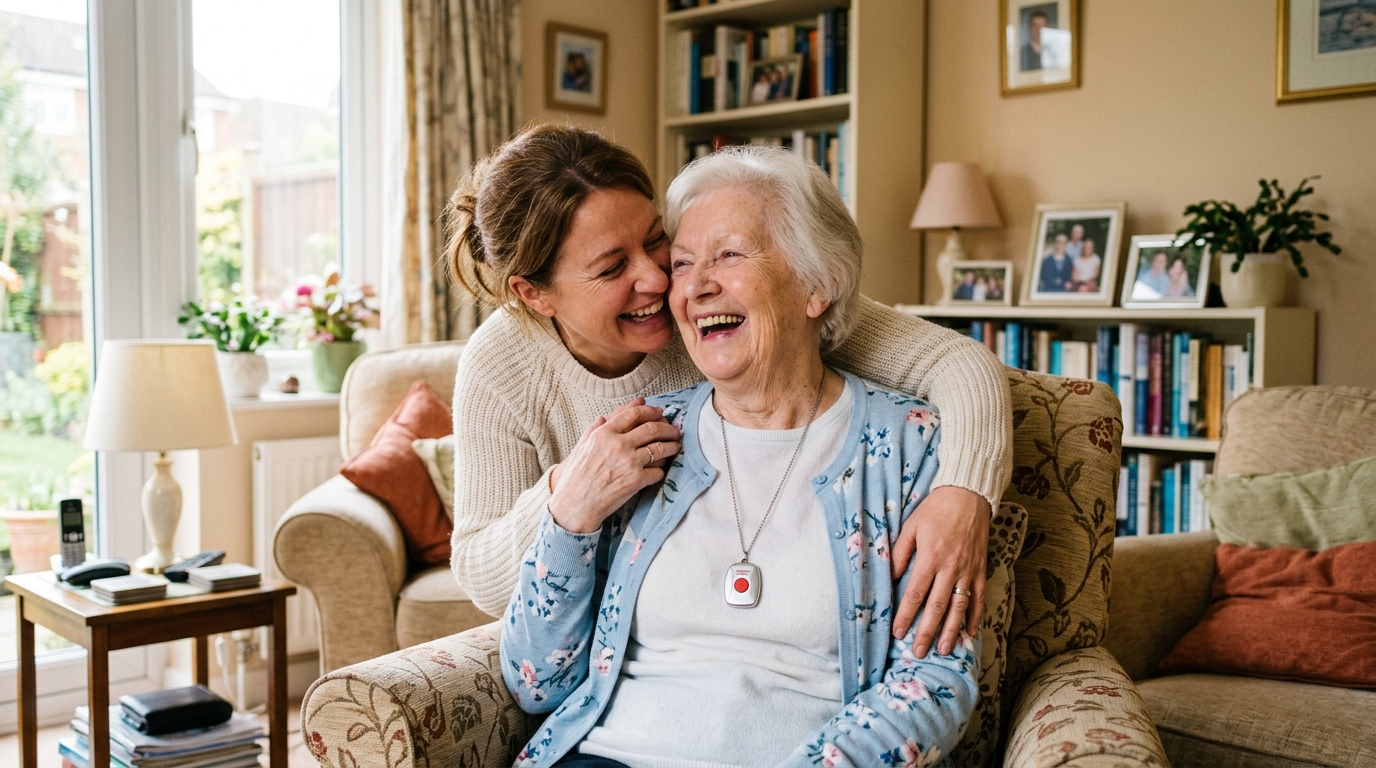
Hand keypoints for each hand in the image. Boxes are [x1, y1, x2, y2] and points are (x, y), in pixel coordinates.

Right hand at [548, 398, 682, 533]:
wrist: (575, 505)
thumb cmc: (575, 477)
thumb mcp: (581, 447)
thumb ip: (593, 429)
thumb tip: (604, 417)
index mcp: (604, 434)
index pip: (634, 414)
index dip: (651, 411)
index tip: (659, 412)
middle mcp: (618, 444)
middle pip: (652, 429)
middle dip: (668, 428)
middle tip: (674, 430)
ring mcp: (629, 462)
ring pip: (660, 448)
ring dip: (672, 446)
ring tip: (676, 446)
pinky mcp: (636, 480)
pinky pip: (658, 470)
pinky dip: (662, 469)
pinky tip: (661, 469)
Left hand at [890, 486, 990, 655]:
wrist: (969, 495)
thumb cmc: (936, 510)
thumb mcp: (911, 526)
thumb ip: (900, 553)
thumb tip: (890, 576)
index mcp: (930, 558)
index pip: (915, 594)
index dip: (906, 615)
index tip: (897, 633)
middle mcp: (950, 568)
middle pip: (937, 607)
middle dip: (926, 632)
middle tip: (919, 652)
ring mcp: (969, 571)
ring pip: (959, 607)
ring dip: (951, 631)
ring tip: (943, 650)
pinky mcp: (981, 570)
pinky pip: (979, 598)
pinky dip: (975, 617)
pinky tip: (970, 634)